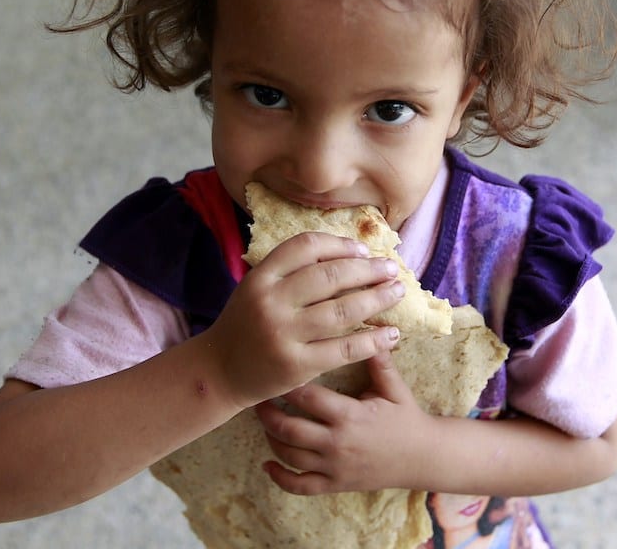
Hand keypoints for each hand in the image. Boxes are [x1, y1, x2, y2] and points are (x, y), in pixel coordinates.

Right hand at [204, 232, 405, 408]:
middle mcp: (270, 302)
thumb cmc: (246, 325)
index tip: (363, 250)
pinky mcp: (297, 365)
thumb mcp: (257, 289)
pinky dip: (373, 340)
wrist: (219, 371)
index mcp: (260, 278)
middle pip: (330, 276)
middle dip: (367, 269)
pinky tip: (392, 333)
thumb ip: (290, 272)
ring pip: (342, 311)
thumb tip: (349, 256)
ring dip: (376, 299)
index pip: (306, 246)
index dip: (339, 244)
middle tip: (391, 268)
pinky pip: (344, 349)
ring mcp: (283, 335)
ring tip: (397, 292)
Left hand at [254, 350, 431, 494]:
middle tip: (258, 396)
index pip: (307, 398)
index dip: (287, 384)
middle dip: (268, 413)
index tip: (273, 370)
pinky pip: (300, 485)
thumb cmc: (406, 418)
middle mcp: (337, 442)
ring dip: (270, 439)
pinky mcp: (335, 484)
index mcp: (350, 415)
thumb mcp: (395, 388)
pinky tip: (267, 464)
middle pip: (289, 428)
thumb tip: (370, 327)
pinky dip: (280, 477)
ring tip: (263, 421)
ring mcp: (334, 467)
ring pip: (289, 456)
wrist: (423, 458)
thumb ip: (378, 360)